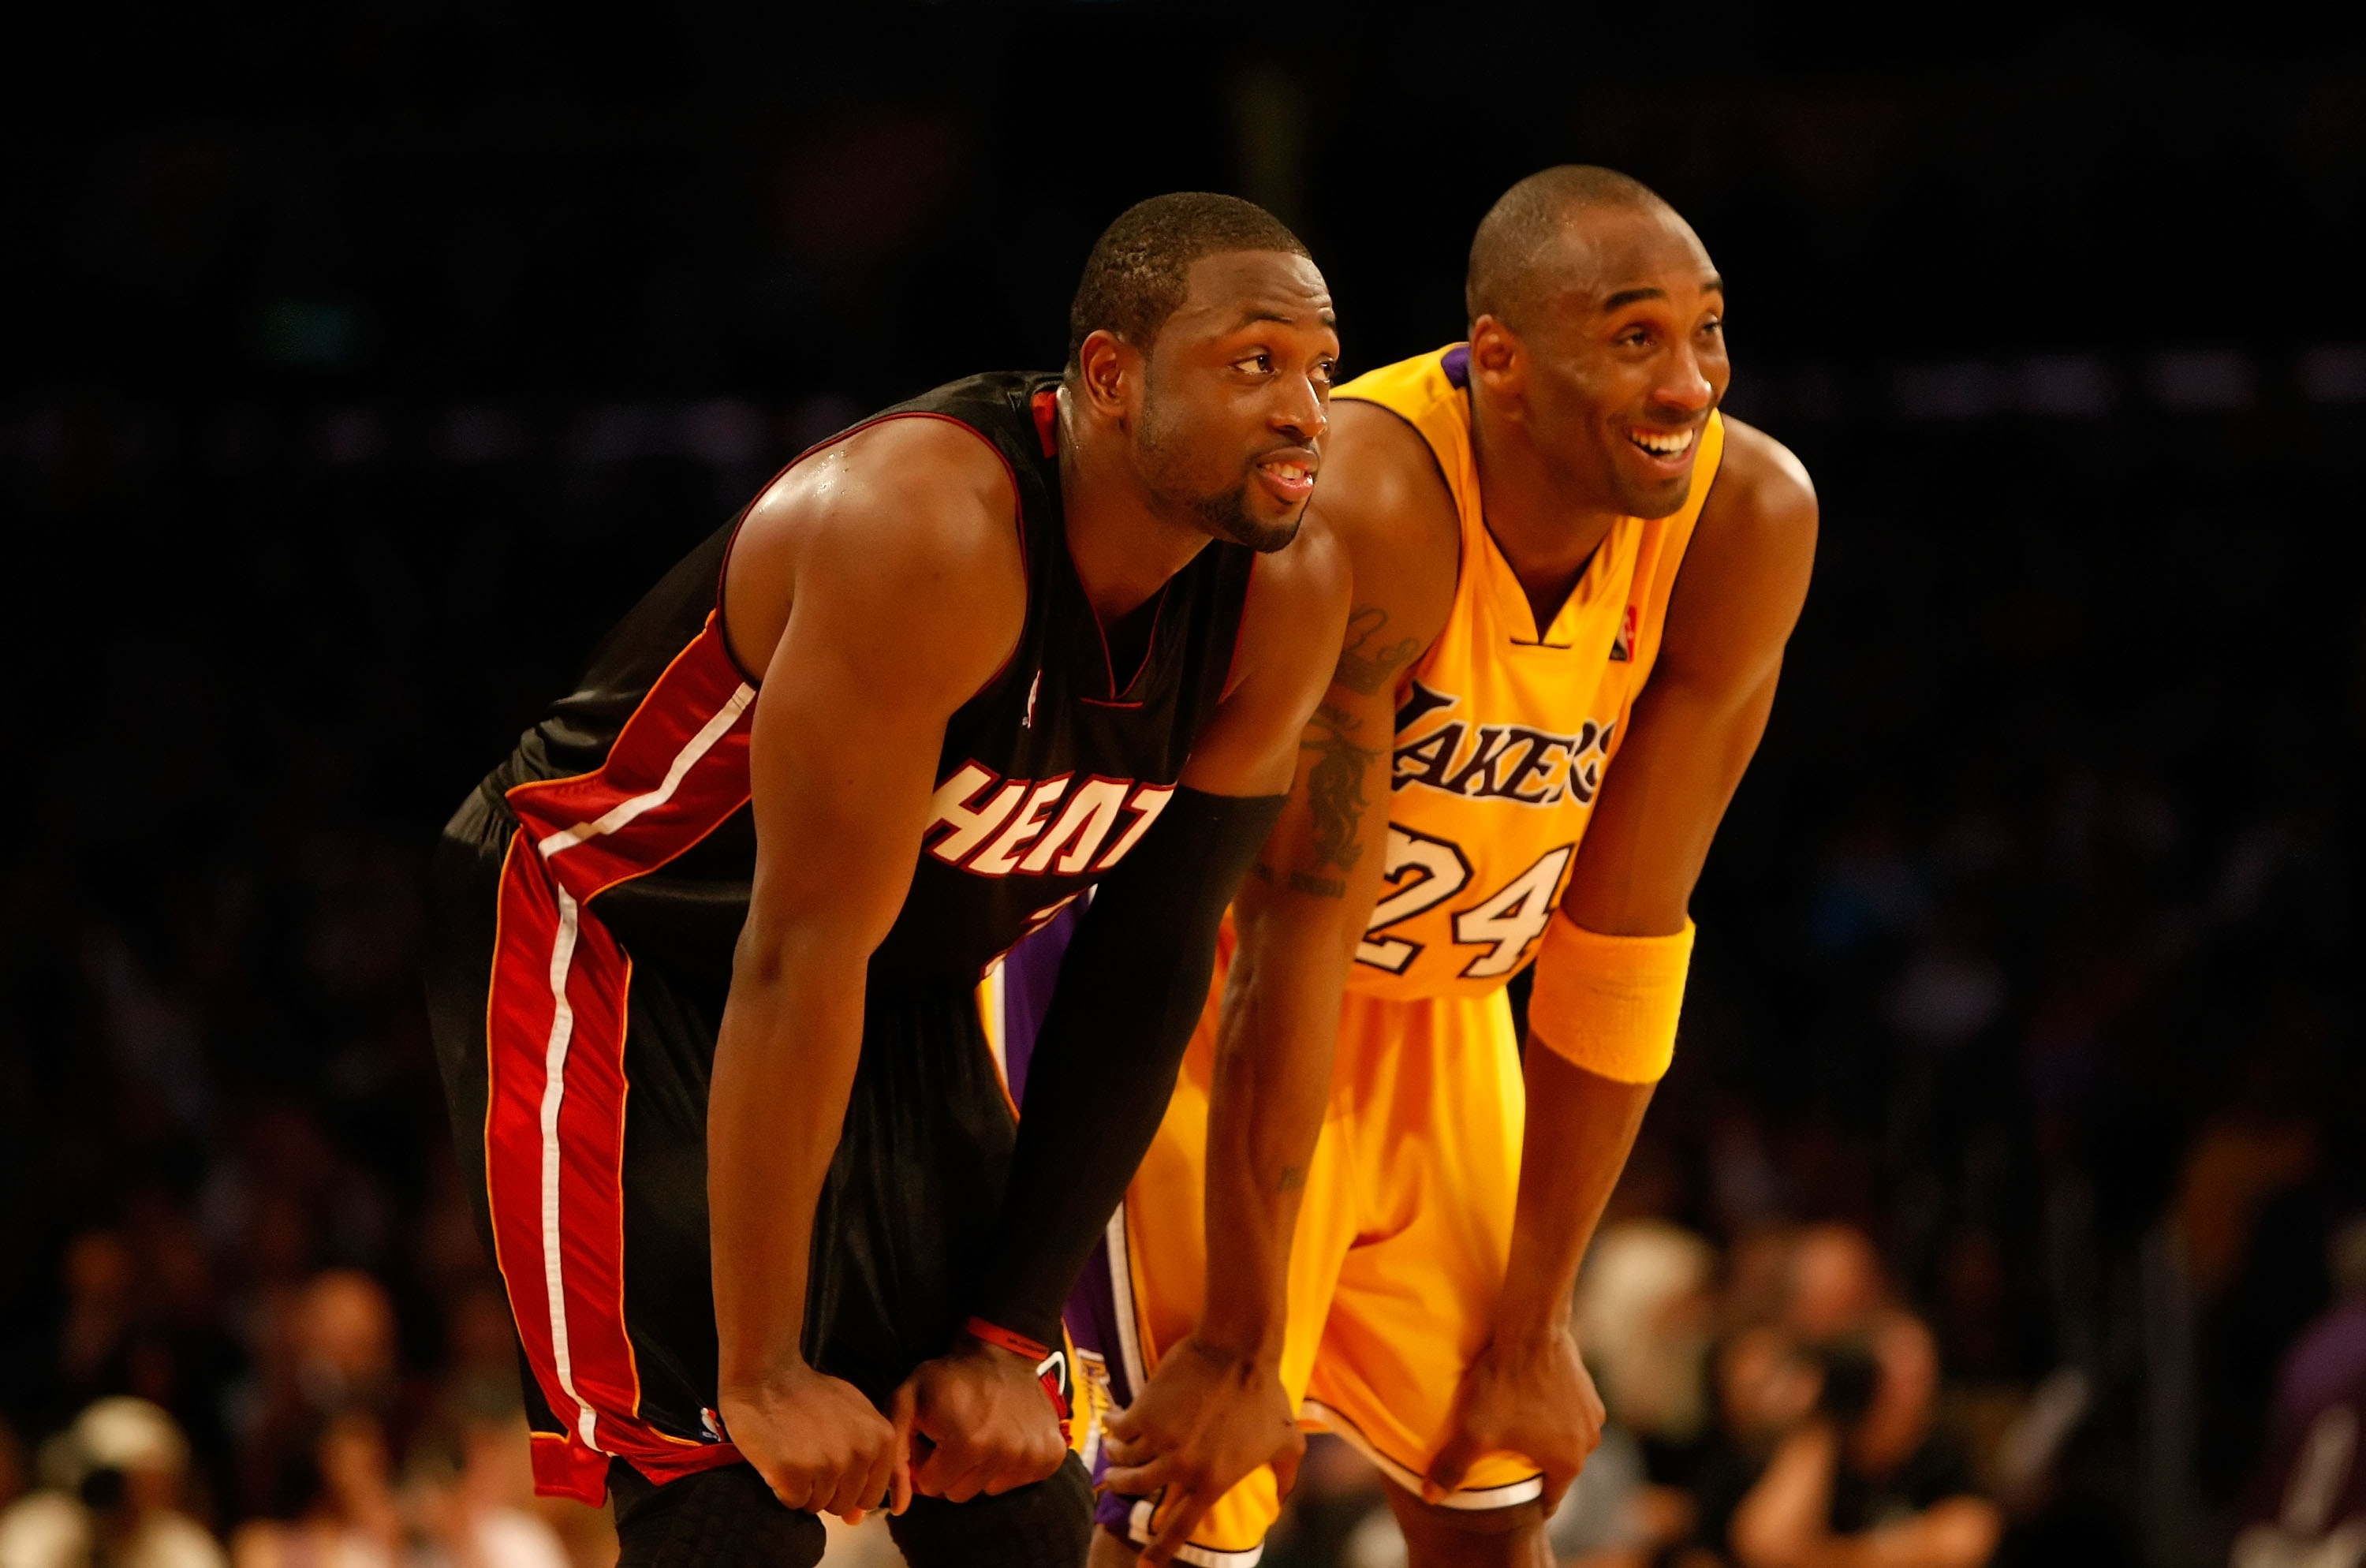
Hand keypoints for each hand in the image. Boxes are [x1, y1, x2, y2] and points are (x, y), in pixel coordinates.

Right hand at [720, 1362, 896, 1522]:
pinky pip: (793, 1503)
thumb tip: (857, 1518)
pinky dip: (783, 1489)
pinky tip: (779, 1460)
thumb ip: (865, 1463)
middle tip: (808, 1456)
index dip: (847, 1488)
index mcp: (881, 1438)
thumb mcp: (853, 1416)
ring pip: (817, 1506)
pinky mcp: (795, 1474)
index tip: (831, 1468)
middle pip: (844, 1505)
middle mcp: (860, 1453)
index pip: (871, 1496)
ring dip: (802, 1489)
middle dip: (824, 1490)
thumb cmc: (808, 1395)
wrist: (766, 1376)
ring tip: (794, 1454)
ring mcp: (829, 1465)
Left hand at [890, 1333, 1068, 1504]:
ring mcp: (1031, 1456)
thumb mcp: (909, 1400)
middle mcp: (1004, 1455)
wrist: (1004, 1353)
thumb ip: (896, 1453)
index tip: (933, 1437)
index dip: (926, 1461)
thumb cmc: (951, 1377)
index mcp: (967, 1444)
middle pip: (959, 1493)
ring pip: (987, 1489)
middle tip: (955, 1437)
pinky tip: (1004, 1437)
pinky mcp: (1050, 1456)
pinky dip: (1007, 1466)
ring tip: (979, 1434)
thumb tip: (900, 1507)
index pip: (931, 1485)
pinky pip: (1016, 1482)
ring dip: (979, 1469)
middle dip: (951, 1470)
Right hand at [1100, 1335, 1303, 1565]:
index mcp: (1213, 1481)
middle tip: (1115, 1482)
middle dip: (1121, 1488)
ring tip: (1114, 1449)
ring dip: (1116, 1457)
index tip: (1144, 1563)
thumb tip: (1283, 1502)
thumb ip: (1286, 1477)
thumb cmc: (1266, 1393)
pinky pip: (1117, 1428)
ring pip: (1123, 1460)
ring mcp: (1158, 1440)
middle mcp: (1181, 1467)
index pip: (1180, 1527)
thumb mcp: (1288, 1441)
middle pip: (1137, 1490)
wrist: (1237, 1349)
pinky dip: (1112, 1425)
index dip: (1159, 1549)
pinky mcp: (1142, 1411)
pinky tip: (1113, 1419)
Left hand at [1422, 1326, 1603, 1515]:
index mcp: (1568, 1462)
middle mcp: (1589, 1441)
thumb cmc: (1504, 1384)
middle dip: (1531, 1465)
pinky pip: (1565, 1408)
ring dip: (1541, 1433)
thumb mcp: (1473, 1431)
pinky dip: (1548, 1408)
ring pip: (1561, 1435)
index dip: (1526, 1500)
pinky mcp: (1587, 1385)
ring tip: (1511, 1423)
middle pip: (1555, 1465)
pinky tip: (1524, 1396)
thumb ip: (1452, 1468)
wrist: (1530, 1328)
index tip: (1508, 1498)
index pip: (1549, 1498)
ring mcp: (1591, 1411)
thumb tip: (1431, 1497)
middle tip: (1502, 1456)